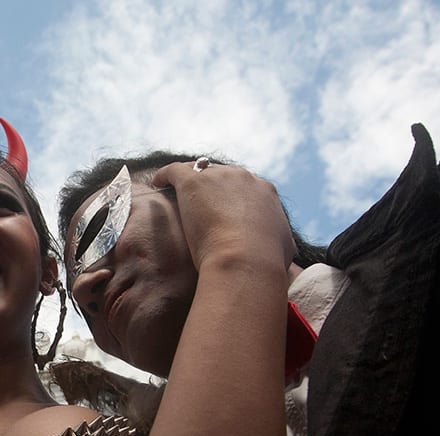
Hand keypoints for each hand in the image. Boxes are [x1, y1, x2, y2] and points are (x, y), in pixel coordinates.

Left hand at [152, 161, 294, 272]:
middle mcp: (244, 178)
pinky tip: (157, 182)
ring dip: (189, 178)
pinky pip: (175, 170)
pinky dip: (166, 174)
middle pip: (222, 175)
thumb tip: (280, 249)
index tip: (222, 208)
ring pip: (199, 169)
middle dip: (211, 186)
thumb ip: (278, 242)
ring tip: (174, 188)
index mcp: (265, 192)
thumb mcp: (282, 249)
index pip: (245, 187)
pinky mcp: (193, 182)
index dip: (232, 196)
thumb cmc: (265, 262)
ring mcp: (218, 177)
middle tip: (197, 200)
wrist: (246, 258)